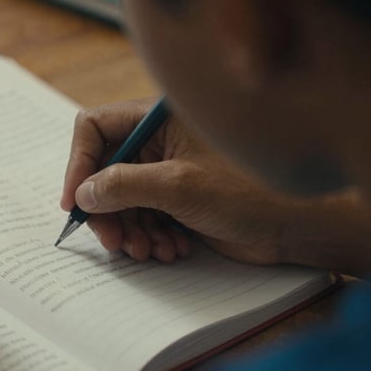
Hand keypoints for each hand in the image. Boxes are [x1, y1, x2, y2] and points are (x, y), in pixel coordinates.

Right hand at [61, 99, 370, 273]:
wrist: (296, 226)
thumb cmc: (248, 192)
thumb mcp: (178, 186)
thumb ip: (122, 185)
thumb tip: (83, 193)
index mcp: (157, 121)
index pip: (96, 128)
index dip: (79, 164)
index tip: (75, 202)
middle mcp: (158, 143)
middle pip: (104, 171)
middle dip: (106, 210)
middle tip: (112, 240)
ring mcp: (166, 174)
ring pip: (121, 201)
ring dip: (129, 230)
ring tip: (148, 250)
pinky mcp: (175, 202)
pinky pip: (142, 219)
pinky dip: (149, 237)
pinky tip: (170, 249)